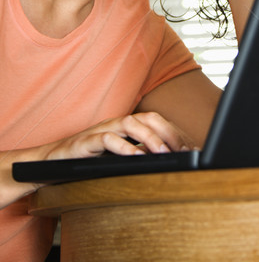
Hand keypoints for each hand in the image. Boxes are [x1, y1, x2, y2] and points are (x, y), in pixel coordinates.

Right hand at [44, 112, 193, 160]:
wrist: (51, 160)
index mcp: (126, 125)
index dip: (174, 131)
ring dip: (150, 137)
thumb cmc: (88, 158)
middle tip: (181, 150)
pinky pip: (107, 139)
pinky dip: (123, 147)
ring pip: (130, 123)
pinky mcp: (87, 141)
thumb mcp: (117, 155)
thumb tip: (166, 159)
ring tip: (163, 152)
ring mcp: (101, 129)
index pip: (156, 120)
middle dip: (168, 131)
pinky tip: (135, 157)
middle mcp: (116, 123)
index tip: (189, 147)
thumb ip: (139, 153)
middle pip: (148, 117)